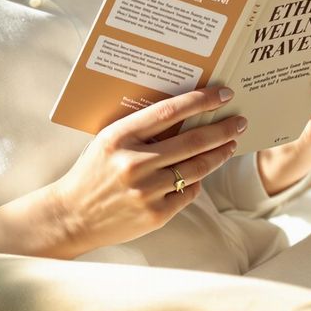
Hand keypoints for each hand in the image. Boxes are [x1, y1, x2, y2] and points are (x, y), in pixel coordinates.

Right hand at [50, 85, 247, 255]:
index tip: (222, 94)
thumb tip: (187, 114)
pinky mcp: (154, 215)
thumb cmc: (93, 172)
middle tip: (239, 121)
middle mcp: (134, 163)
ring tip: (229, 145)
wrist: (72, 216)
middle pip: (192, 142)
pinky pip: (188, 193)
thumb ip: (141, 130)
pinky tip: (200, 174)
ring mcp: (146, 191)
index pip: (170, 112)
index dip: (200, 101)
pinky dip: (196, 182)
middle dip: (222, 129)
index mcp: (120, 137)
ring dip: (219, 155)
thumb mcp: (109, 141)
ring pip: (197, 169)